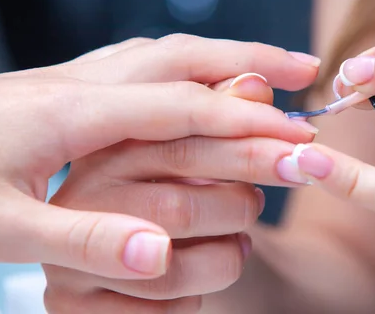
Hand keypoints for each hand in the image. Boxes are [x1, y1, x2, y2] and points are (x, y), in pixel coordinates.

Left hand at [0, 35, 317, 283]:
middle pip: (185, 58)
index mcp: (74, 114)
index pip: (185, 109)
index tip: (300, 135)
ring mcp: (73, 78)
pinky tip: (197, 78)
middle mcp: (82, 83)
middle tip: (307, 69)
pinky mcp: (65, 87)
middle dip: (253, 61)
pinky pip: (142, 62)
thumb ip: (85, 242)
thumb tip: (162, 259)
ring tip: (267, 69)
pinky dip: (187, 64)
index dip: (248, 122)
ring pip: (165, 51)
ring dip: (223, 56)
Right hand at [43, 70, 310, 312]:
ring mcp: (71, 254)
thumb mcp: (187, 145)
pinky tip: (205, 276)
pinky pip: (157, 309)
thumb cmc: (163, 186)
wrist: (111, 248)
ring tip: (241, 239)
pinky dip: (196, 297)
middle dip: (245, 202)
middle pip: (180, 205)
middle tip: (286, 183)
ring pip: (172, 265)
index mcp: (108, 145)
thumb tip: (256, 84)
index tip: (303, 139)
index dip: (251, 137)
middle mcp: (83, 196)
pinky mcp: (74, 303)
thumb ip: (220, 115)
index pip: (182, 136)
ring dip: (228, 255)